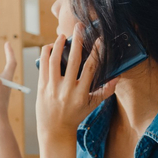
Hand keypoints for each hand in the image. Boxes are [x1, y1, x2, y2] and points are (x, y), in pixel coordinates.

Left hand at [37, 22, 117, 145]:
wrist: (54, 130)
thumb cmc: (74, 116)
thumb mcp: (91, 106)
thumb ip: (104, 92)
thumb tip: (116, 79)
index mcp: (81, 94)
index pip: (90, 68)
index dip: (95, 52)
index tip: (99, 40)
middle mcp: (66, 89)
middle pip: (73, 59)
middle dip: (77, 41)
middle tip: (79, 27)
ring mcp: (52, 88)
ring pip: (55, 60)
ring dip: (58, 44)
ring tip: (62, 35)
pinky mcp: (41, 87)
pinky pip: (43, 66)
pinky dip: (46, 54)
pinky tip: (50, 46)